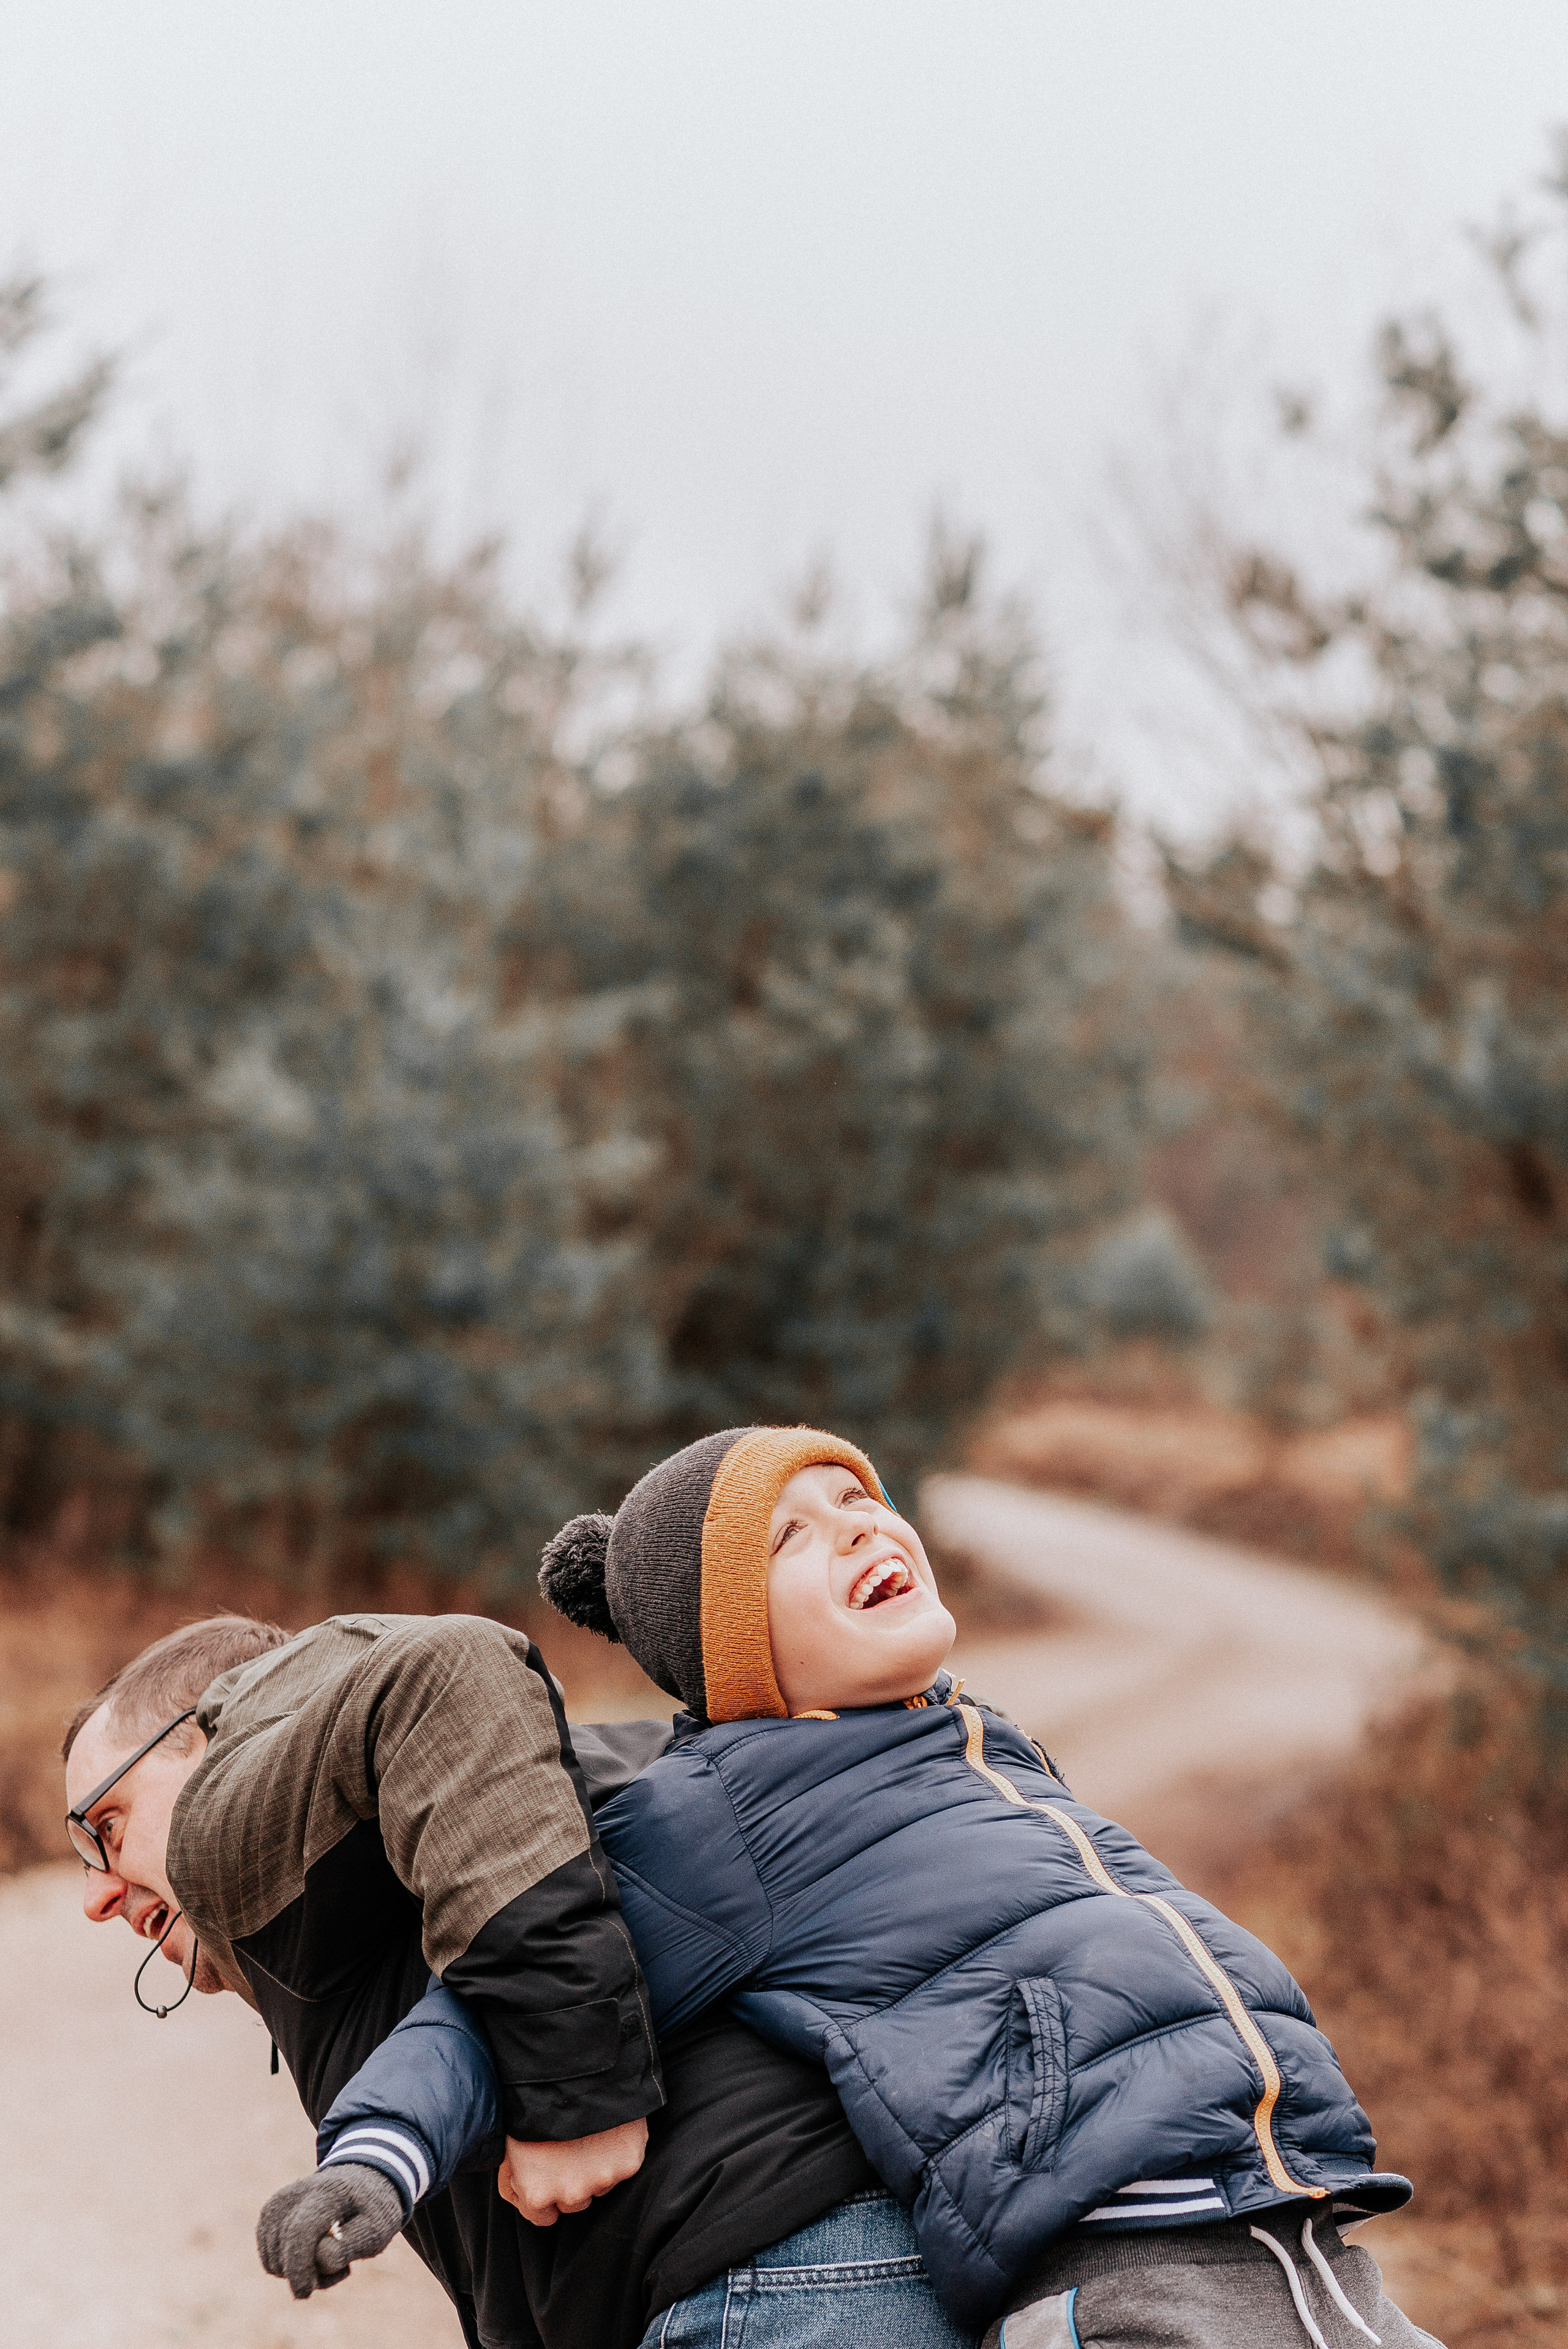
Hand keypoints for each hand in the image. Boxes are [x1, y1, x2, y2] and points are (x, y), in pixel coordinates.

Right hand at [256, 2163, 404, 2297]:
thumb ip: (347, 2247)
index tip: (306, 2293)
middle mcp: (296, 2193)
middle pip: (284, 2250)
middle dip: (305, 2274)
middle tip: (341, 2270)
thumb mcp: (377, 2229)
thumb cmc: (371, 2209)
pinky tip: (313, 2257)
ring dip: (298, 2273)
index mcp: (330, 2191)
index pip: (300, 2232)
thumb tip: (317, 2260)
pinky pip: (269, 2258)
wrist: (359, 2183)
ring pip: (273, 2259)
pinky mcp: (269, 2214)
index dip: (297, 2268)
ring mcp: (279, 2202)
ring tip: (330, 2258)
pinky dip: (288, 2267)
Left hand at [499, 2116, 648, 2225]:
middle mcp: (571, 2194)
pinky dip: (620, 2150)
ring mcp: (602, 2179)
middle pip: (575, 2202)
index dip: (546, 2193)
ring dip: (597, 2167)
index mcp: (537, 2194)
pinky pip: (624, 2166)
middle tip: (570, 2147)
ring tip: (590, 2133)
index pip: (544, 2218)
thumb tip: (522, 2194)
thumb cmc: (533, 2102)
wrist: (571, 2065)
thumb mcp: (512, 2144)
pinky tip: (610, 2127)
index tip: (548, 2173)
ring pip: (601, 2185)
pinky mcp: (628, 2162)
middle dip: (572, 2181)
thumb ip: (517, 2178)